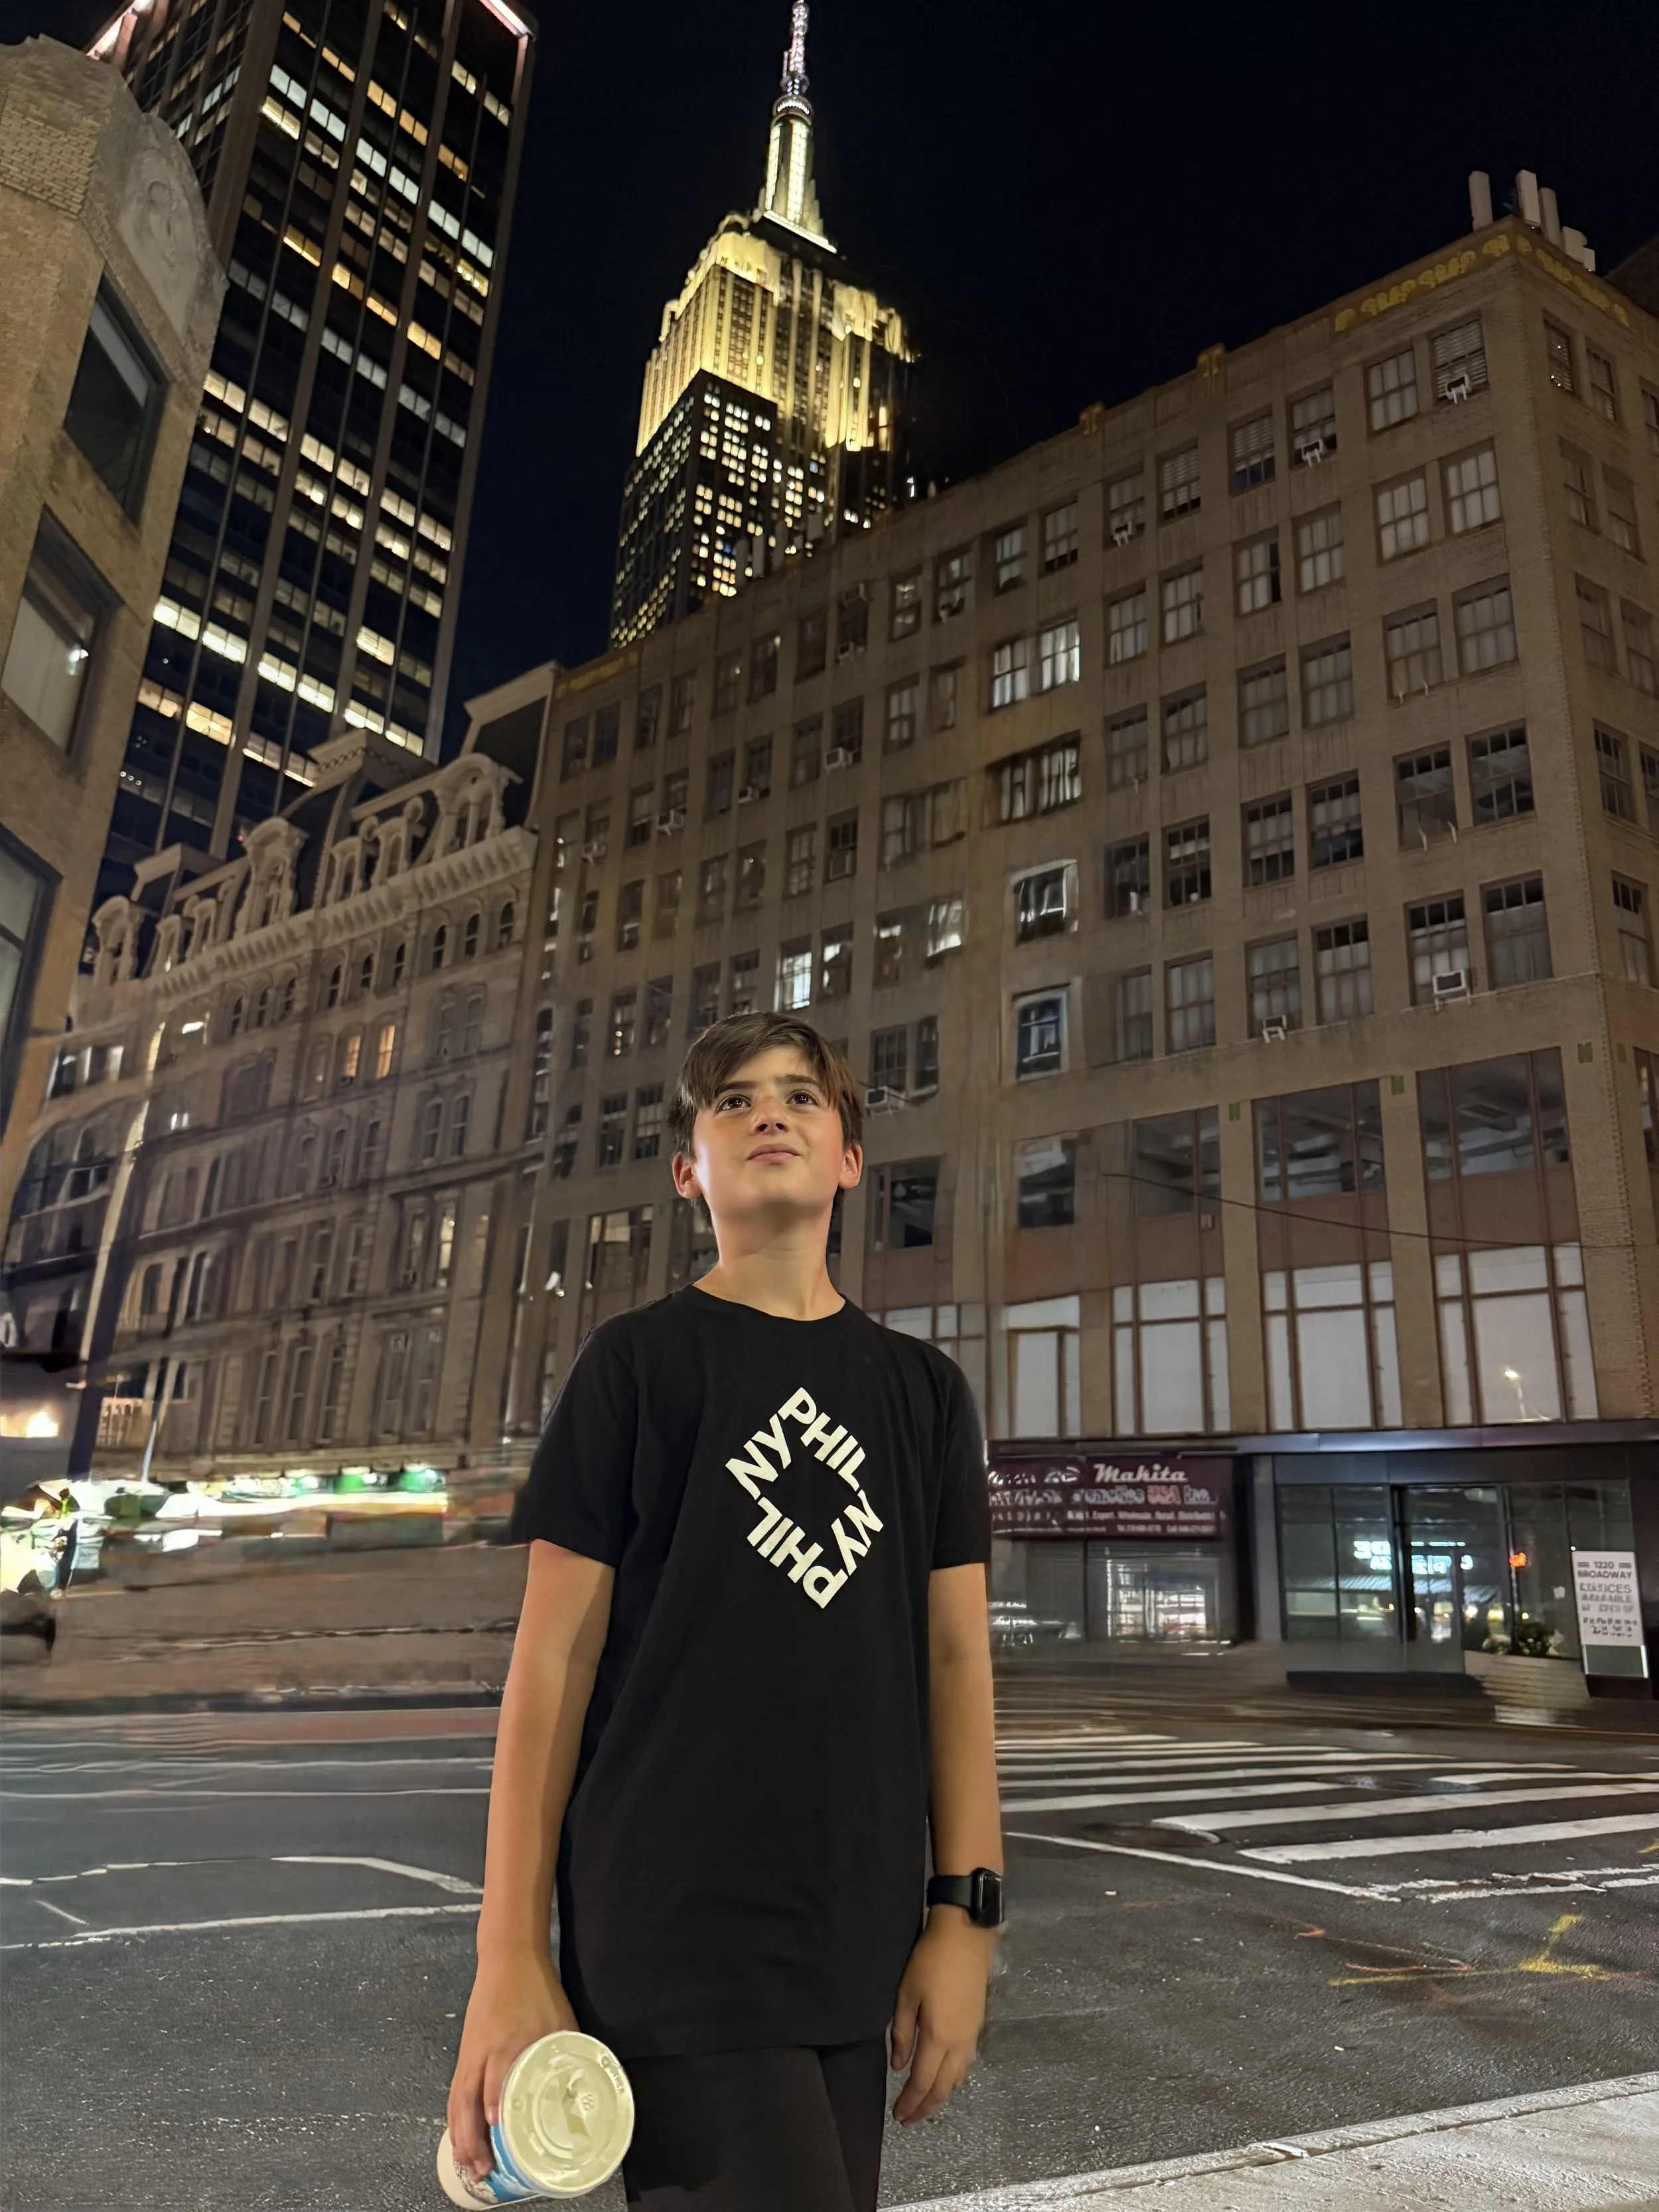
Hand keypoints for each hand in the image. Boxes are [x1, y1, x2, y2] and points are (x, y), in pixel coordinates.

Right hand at [447, 1949, 577, 2182]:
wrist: (507, 1957)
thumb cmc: (535, 1989)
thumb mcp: (559, 2018)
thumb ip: (565, 2052)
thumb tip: (581, 2090)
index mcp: (507, 2040)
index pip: (496, 2073)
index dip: (495, 2099)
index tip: (496, 2126)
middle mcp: (482, 2051)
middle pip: (467, 2099)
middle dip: (472, 2137)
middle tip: (483, 2171)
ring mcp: (469, 2054)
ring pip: (457, 2100)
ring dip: (460, 2136)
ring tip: (469, 2166)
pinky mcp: (465, 2053)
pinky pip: (455, 2091)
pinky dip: (454, 2118)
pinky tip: (458, 2137)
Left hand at [889, 1912, 994, 2124]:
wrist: (966, 1935)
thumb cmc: (930, 1961)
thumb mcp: (906, 1994)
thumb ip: (902, 2032)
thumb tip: (898, 2065)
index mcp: (938, 2037)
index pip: (922, 2081)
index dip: (910, 2102)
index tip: (898, 2116)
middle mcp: (958, 2043)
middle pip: (943, 2086)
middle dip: (925, 2106)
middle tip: (909, 2119)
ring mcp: (972, 2034)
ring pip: (957, 2078)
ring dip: (941, 2095)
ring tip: (925, 2104)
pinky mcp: (978, 2024)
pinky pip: (966, 2063)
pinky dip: (953, 2079)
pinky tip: (946, 2078)